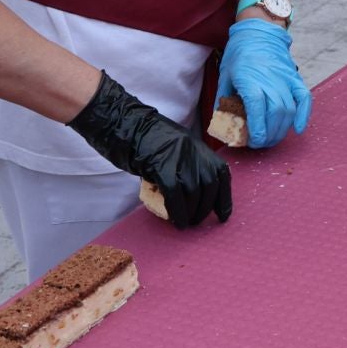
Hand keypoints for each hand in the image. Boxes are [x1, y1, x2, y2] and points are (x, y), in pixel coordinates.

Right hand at [67, 72, 230, 228]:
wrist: (122, 124)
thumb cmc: (144, 139)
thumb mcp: (174, 149)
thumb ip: (186, 165)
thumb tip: (192, 192)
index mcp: (198, 146)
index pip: (221, 174)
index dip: (224, 197)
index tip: (223, 215)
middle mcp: (193, 151)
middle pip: (209, 185)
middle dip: (205, 208)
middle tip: (196, 221)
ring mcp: (179, 158)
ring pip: (194, 192)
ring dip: (191, 212)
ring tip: (186, 223)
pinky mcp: (162, 166)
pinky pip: (175, 194)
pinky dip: (178, 211)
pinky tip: (176, 221)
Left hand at [217, 18, 312, 147]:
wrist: (257, 33)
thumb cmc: (239, 55)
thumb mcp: (225, 77)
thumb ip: (223, 102)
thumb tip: (220, 125)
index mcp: (250, 80)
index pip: (257, 110)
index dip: (257, 130)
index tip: (252, 142)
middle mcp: (270, 80)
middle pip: (275, 114)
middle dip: (269, 134)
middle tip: (261, 143)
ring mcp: (285, 79)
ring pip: (289, 110)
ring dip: (282, 129)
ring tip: (273, 138)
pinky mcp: (295, 78)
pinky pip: (304, 98)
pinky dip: (304, 115)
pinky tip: (298, 128)